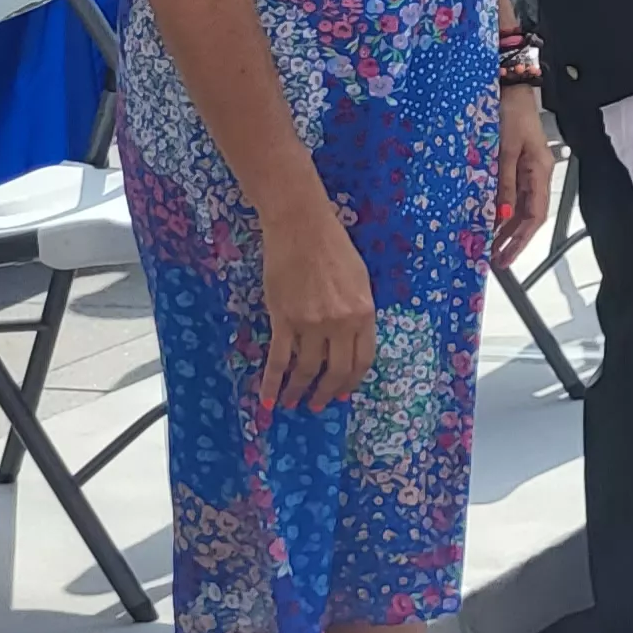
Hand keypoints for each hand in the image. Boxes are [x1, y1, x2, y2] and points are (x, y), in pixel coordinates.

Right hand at [258, 202, 375, 409]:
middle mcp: (340, 324)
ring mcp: (311, 323)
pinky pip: (278, 359)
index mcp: (364, 314)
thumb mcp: (359, 281)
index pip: (363, 360)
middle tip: (318, 405)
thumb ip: (358, 312)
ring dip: (298, 391)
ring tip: (293, 403)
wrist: (301, 228)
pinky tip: (268, 399)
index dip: (352, 381)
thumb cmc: (333, 249)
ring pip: (306, 369)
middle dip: (327, 392)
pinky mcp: (283, 320)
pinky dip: (271, 383)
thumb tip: (350, 340)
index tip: (343, 393)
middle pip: (336, 370)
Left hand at [493, 88, 555, 266]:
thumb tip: (502, 216)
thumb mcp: (505, 150)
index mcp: (539, 172)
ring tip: (489, 244)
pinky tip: (487, 217)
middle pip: (528, 215)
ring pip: (518, 206)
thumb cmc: (510, 113)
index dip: (521, 239)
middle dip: (512, 238)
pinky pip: (509, 192)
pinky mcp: (514, 161)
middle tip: (494, 258)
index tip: (505, 256)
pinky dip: (500, 208)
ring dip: (505, 226)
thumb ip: (504, 184)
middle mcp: (536, 173)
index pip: (535, 215)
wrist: (509, 86)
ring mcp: (525, 168)